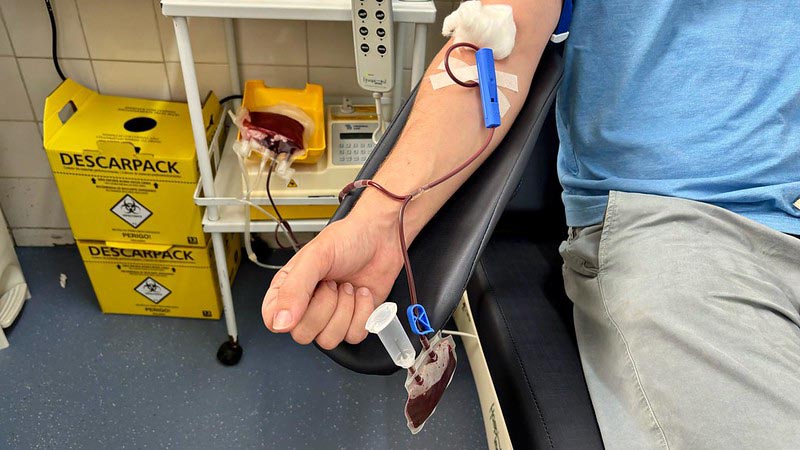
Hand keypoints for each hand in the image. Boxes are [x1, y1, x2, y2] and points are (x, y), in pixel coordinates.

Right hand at [261, 209, 404, 348]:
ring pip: (329, 340)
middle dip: (324, 308)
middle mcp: (307, 306)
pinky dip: (363, 314)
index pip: (272, 321)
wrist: (380, 238)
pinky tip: (362, 294)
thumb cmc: (347, 240)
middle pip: (303, 335)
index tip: (306, 299)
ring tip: (348, 287)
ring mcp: (330, 316)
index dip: (287, 318)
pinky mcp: (353, 321)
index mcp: (288, 289)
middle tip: (332, 284)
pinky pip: (353, 336)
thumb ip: (294, 289)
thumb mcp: (315, 257)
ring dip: (345, 311)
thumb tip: (280, 322)